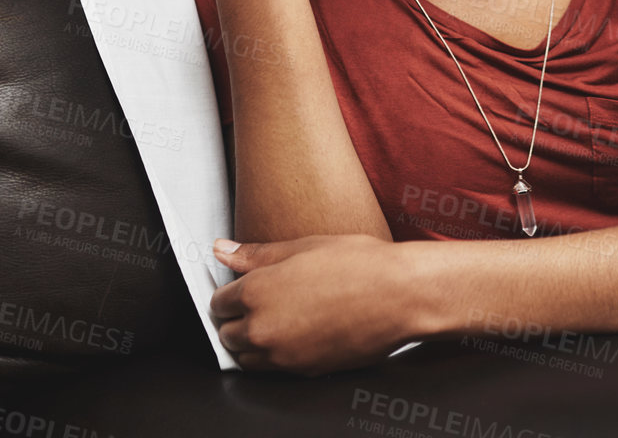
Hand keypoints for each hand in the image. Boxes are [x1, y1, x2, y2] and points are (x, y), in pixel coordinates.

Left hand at [211, 233, 421, 374]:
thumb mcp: (303, 246)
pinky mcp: (302, 371)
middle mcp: (262, 328)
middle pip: (226, 333)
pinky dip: (276, 355)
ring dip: (252, 341)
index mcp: (257, 292)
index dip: (230, 292)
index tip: (241, 287)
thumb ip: (256, 253)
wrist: (400, 296)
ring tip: (279, 319)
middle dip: (237, 319)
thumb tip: (223, 249)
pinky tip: (297, 333)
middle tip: (262, 301)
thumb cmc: (359, 266)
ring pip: (245, 356)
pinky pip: (272, 369)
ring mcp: (282, 355)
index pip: (218, 301)